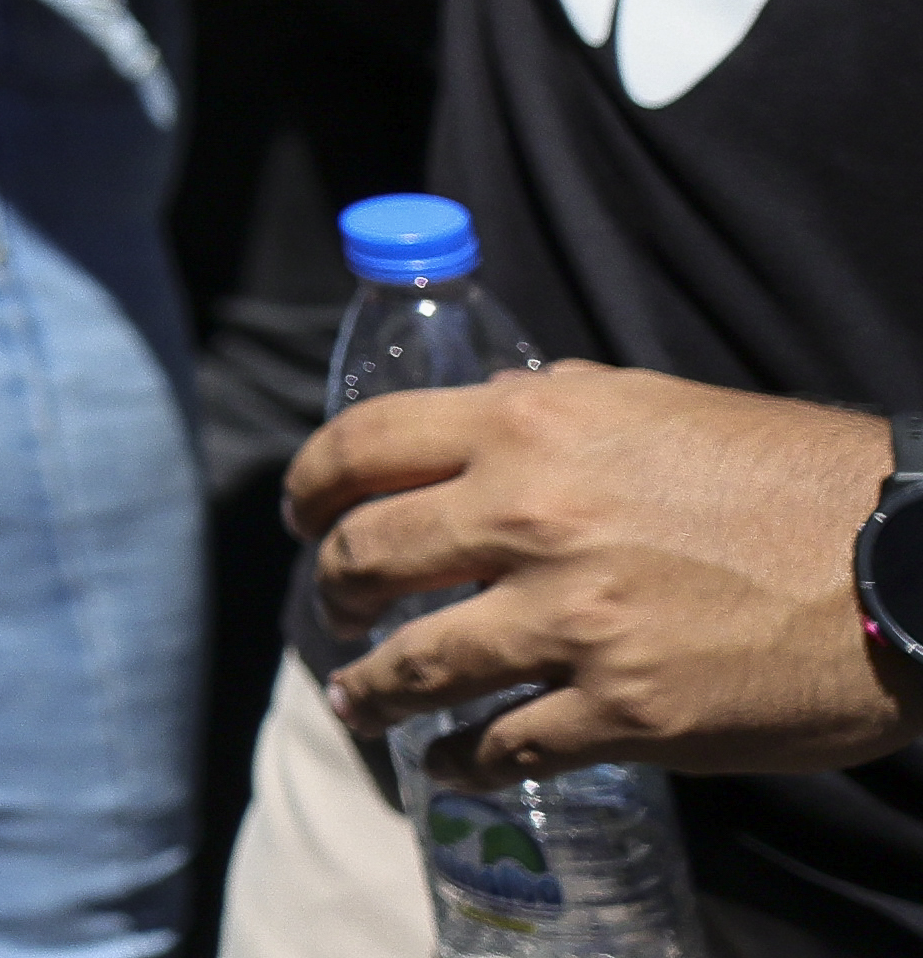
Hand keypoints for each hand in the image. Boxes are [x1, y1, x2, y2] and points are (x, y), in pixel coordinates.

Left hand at [299, 366, 910, 777]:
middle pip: (366, 554)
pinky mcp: (621, 712)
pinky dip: (459, 757)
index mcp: (529, 427)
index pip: (362, 446)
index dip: (310, 483)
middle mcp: (529, 518)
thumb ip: (546, 412)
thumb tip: (475, 426)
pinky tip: (446, 758)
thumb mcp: (646, 403)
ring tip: (354, 696)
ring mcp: (571, 623)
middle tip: (330, 603)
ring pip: (415, 663)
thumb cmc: (785, 475)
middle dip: (329, 584)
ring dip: (368, 685)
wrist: (901, 564)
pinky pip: (501, 745)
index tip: (299, 513)